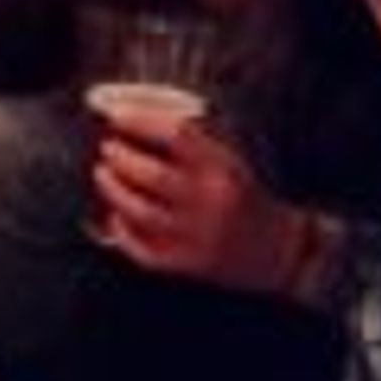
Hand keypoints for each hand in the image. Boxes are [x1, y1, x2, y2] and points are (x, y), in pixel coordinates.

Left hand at [91, 110, 301, 294]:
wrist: (278, 250)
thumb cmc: (243, 196)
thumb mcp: (228, 161)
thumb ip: (189, 143)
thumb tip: (133, 120)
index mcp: (223, 169)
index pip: (176, 135)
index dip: (140, 121)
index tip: (115, 116)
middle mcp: (211, 201)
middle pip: (152, 175)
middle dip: (120, 159)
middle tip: (106, 149)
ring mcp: (198, 236)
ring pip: (141, 212)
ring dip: (113, 191)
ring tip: (102, 174)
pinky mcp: (188, 264)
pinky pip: (143, 249)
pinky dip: (122, 231)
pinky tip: (114, 215)